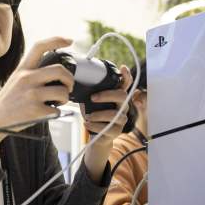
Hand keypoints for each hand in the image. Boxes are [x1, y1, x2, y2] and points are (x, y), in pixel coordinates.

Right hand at [0, 37, 75, 154]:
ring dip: (65, 97)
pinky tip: (48, 112)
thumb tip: (56, 73)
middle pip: (59, 70)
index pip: (40, 46)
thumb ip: (31, 73)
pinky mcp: (36, 111)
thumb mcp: (15, 80)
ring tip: (58, 101)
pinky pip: (57, 110)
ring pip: (62, 91)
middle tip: (68, 86)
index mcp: (22, 69)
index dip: (57, 40)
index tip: (69, 40)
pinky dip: (56, 113)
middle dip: (69, 79)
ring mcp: (31, 95)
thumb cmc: (7, 102)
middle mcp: (26, 79)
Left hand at [81, 65, 131, 181]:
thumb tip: (78, 81)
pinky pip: (108, 128)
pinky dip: (95, 126)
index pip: (125, 85)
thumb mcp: (91, 102)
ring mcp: (121, 119)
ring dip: (98, 115)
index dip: (126, 76)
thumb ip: (90, 93)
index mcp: (116, 97)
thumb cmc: (94, 115)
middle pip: (122, 96)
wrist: (97, 136)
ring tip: (87, 116)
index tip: (123, 67)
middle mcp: (122, 107)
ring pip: (114, 115)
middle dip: (107, 95)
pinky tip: (87, 124)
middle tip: (92, 98)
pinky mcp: (116, 131)